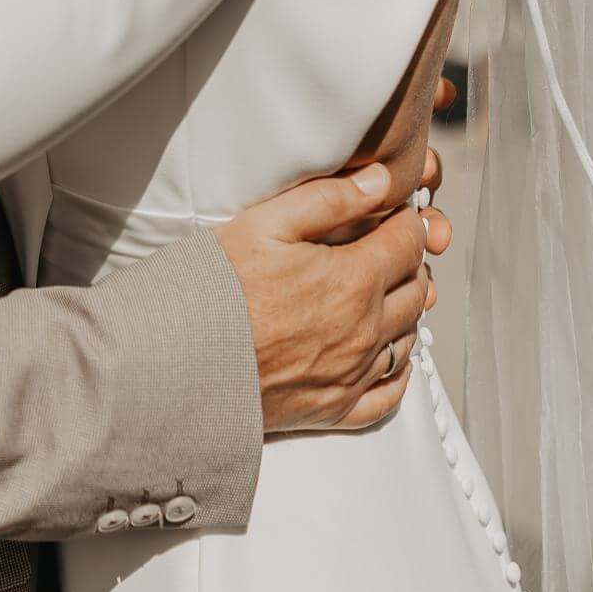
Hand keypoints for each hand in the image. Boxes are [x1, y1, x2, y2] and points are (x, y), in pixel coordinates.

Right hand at [220, 147, 445, 432]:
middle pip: (417, 291)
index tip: (394, 216)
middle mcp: (364, 331)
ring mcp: (352, 375)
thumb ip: (329, 199)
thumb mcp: (263, 225)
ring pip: (407, 339)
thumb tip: (380, 181)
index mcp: (353, 280)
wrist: (175, 365)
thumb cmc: (213, 290)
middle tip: (388, 251)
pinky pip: (389, 395)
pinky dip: (398, 373)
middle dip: (408, 265)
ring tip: (382, 295)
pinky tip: (387, 357)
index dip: (406, 222)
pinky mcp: (334, 410)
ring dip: (404, 313)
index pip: (409, 243)